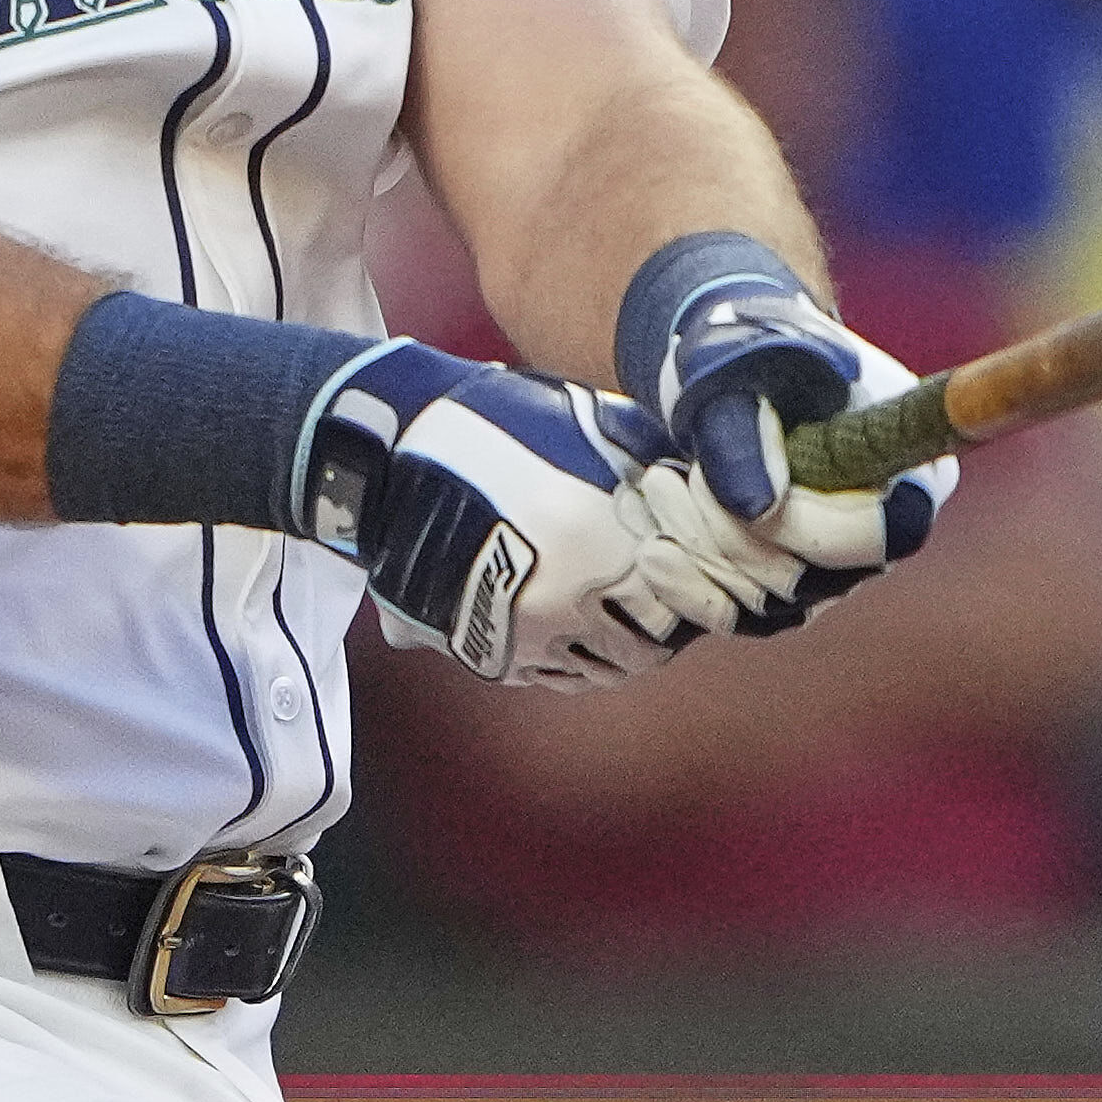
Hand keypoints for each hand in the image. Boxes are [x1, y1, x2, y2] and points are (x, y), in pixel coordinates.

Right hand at [307, 341, 795, 687]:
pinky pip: (559, 675)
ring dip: (623, 643)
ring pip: (611, 665)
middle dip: (666, 618)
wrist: (392, 458)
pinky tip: (575, 625)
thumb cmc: (497, 426)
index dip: (706, 585)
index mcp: (610, 538)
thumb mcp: (591, 426)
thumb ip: (653, 466)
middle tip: (662, 592)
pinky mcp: (493, 651)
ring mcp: (531, 632)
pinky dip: (576, 658)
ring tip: (618, 609)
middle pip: (656, 639)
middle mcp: (576, 597)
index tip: (708, 573)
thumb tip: (709, 492)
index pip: (693, 592)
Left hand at [617, 234, 955, 617]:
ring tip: (655, 488)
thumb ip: (745, 428)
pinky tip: (651, 553)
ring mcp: (834, 568)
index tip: (731, 487)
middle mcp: (885, 530)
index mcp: (910, 464)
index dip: (809, 527)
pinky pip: (740, 615)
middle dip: (727, 533)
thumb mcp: (735, 367)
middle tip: (668, 476)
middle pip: (816, 576)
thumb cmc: (741, 349)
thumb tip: (756, 508)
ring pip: (769, 602)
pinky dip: (687, 588)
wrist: (718, 367)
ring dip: (698, 553)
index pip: (882, 531)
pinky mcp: (784, 590)